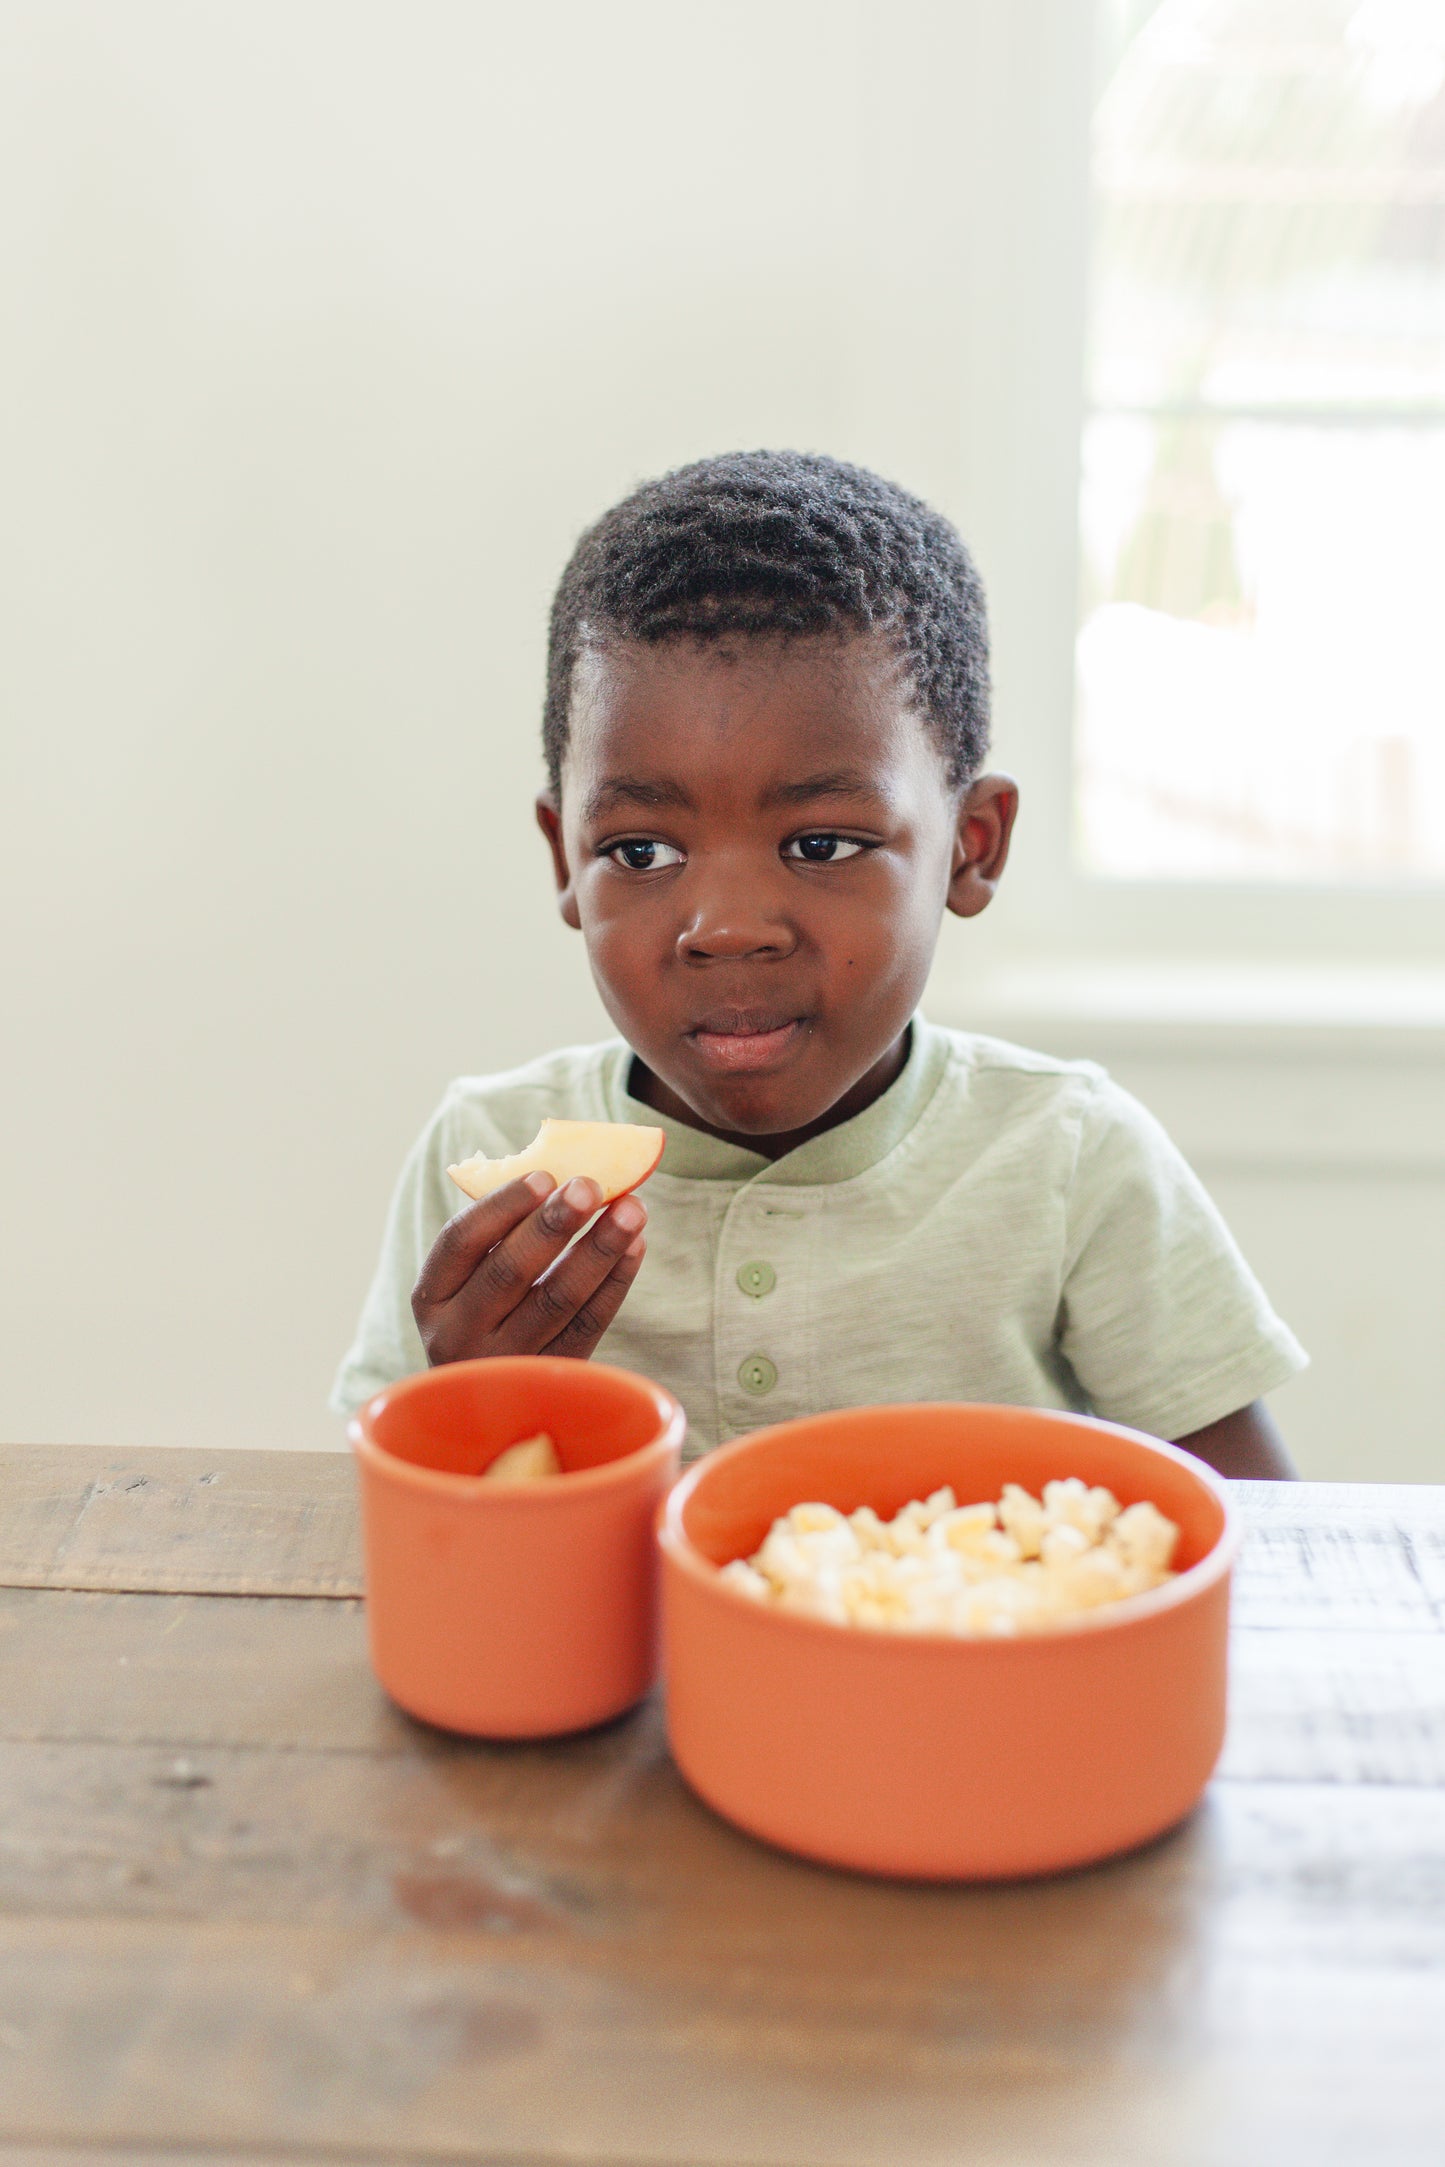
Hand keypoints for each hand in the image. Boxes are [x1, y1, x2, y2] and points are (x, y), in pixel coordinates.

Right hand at [412, 1171, 646, 1366]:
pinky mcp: (548, 1379)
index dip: (501, 1206)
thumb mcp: (468, 1281)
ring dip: (598, 1249)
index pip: (460, 1242)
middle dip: (553, 1224)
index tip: (544, 1175)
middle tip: (590, 1185)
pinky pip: (587, 1326)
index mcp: (431, 1297)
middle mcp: (457, 1335)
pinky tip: (634, 1248)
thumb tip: (565, 1172)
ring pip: (556, 1300)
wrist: (490, 1399)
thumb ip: (501, 1234)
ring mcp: (504, 1363)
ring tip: (631, 1210)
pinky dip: (614, 1284)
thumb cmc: (486, 1311)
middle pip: (509, 1271)